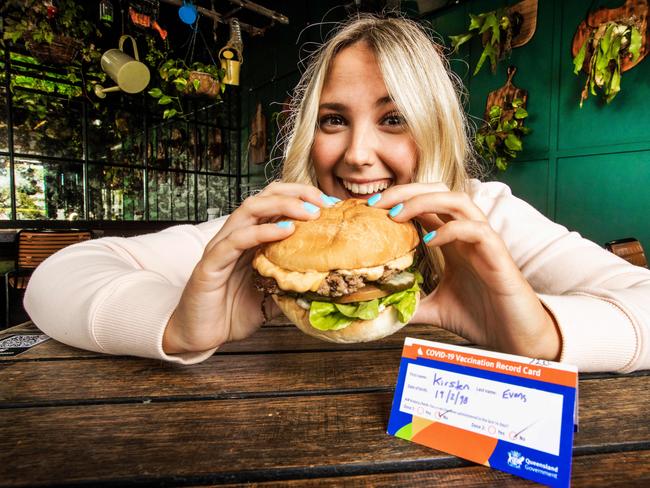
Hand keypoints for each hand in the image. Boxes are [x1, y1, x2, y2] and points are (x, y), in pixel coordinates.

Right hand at [163, 182, 331, 353]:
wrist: (198, 335)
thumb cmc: (232, 313)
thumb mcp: (273, 296)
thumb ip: (292, 284)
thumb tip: (325, 283)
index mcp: (251, 239)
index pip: (276, 202)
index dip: (304, 197)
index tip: (332, 205)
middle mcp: (236, 235)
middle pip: (266, 196)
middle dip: (297, 193)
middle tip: (325, 202)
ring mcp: (222, 246)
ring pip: (250, 209)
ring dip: (282, 205)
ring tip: (309, 212)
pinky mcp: (211, 263)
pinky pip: (236, 240)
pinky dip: (262, 232)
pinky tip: (285, 231)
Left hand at [375, 183, 560, 359]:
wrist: (515, 338)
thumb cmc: (481, 317)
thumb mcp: (434, 309)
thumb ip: (410, 303)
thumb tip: (380, 309)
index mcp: (451, 241)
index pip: (423, 205)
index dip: (396, 200)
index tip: (367, 209)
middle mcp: (466, 234)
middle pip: (438, 192)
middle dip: (404, 191)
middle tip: (375, 204)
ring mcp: (484, 241)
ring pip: (458, 201)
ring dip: (424, 201)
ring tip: (396, 215)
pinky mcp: (499, 255)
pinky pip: (476, 229)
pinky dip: (451, 229)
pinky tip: (429, 241)